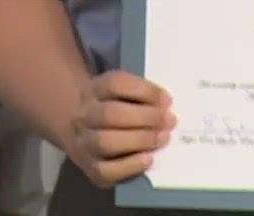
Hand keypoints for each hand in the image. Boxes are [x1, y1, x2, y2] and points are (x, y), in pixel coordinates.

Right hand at [66, 70, 173, 187]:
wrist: (87, 136)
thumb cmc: (117, 110)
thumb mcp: (125, 94)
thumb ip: (143, 95)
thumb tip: (165, 105)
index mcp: (94, 90)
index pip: (114, 84)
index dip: (144, 90)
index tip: (167, 100)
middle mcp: (84, 116)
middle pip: (109, 114)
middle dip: (145, 117)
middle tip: (169, 121)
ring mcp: (84, 144)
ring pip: (105, 142)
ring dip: (140, 140)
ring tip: (163, 138)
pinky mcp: (90, 170)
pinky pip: (105, 170)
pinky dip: (130, 165)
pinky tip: (148, 158)